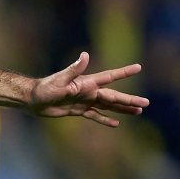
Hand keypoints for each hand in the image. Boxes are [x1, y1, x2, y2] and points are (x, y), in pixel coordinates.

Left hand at [30, 52, 146, 126]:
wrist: (33, 99)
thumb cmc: (45, 88)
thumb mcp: (60, 80)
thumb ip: (74, 70)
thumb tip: (85, 55)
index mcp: (87, 83)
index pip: (109, 77)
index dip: (124, 72)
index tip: (138, 67)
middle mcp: (89, 91)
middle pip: (113, 96)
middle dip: (129, 100)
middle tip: (146, 103)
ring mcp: (84, 101)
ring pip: (108, 106)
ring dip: (122, 109)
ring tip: (138, 112)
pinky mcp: (78, 110)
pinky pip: (95, 115)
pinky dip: (105, 119)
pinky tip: (116, 123)